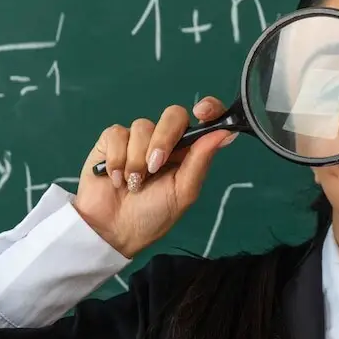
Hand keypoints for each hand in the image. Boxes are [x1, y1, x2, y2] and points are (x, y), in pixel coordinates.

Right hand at [73, 95, 235, 257]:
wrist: (114, 231)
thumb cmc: (153, 216)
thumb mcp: (183, 192)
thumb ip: (200, 161)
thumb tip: (225, 132)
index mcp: (187, 153)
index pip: (204, 120)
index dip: (208, 108)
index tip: (202, 112)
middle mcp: (165, 142)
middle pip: (173, 115)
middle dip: (164, 139)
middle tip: (155, 166)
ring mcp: (138, 140)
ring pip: (142, 126)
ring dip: (137, 160)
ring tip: (133, 184)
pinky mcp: (112, 141)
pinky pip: (117, 134)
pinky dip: (117, 159)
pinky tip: (116, 179)